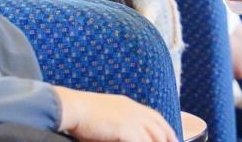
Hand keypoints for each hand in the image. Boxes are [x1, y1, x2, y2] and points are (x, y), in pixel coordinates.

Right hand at [53, 86, 176, 141]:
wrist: (71, 107)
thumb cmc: (79, 114)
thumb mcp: (103, 114)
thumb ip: (116, 123)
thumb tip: (120, 134)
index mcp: (128, 104)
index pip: (153, 116)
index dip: (164, 127)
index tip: (171, 136)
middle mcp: (133, 109)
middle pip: (159, 126)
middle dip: (169, 138)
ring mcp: (132, 118)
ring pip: (155, 136)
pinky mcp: (127, 129)